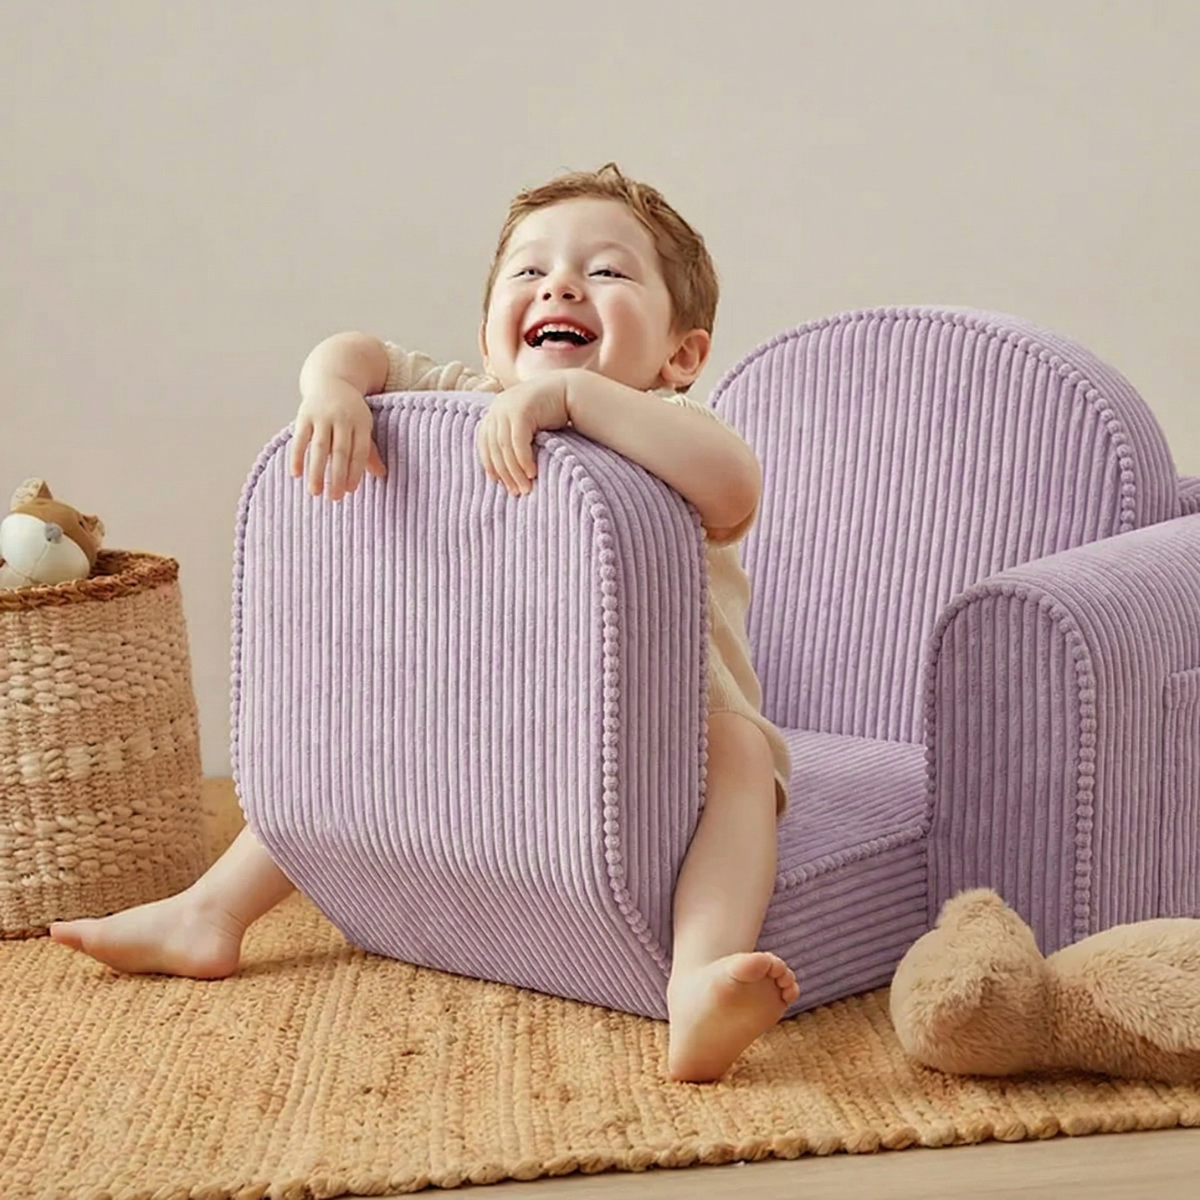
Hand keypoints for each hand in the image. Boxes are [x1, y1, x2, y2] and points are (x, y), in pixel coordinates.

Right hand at [289, 377, 386, 500]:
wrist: (331, 378)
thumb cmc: (350, 410)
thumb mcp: (363, 425)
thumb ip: (369, 450)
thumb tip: (381, 474)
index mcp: (361, 422)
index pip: (360, 451)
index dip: (355, 471)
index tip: (350, 490)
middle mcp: (343, 418)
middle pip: (340, 452)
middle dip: (337, 476)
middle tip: (334, 498)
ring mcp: (323, 416)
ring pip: (320, 448)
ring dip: (316, 471)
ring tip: (315, 493)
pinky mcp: (304, 414)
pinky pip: (300, 438)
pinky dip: (297, 456)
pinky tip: (295, 475)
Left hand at [476, 372, 570, 496]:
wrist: (570, 391)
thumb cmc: (551, 413)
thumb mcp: (527, 426)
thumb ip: (514, 439)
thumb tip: (506, 469)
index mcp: (495, 411)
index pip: (485, 442)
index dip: (489, 463)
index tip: (498, 482)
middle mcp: (497, 407)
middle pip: (494, 447)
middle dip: (504, 473)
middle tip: (515, 492)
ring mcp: (507, 407)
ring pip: (505, 447)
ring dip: (515, 471)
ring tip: (525, 488)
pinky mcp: (522, 410)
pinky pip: (518, 441)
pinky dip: (523, 460)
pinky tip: (532, 473)